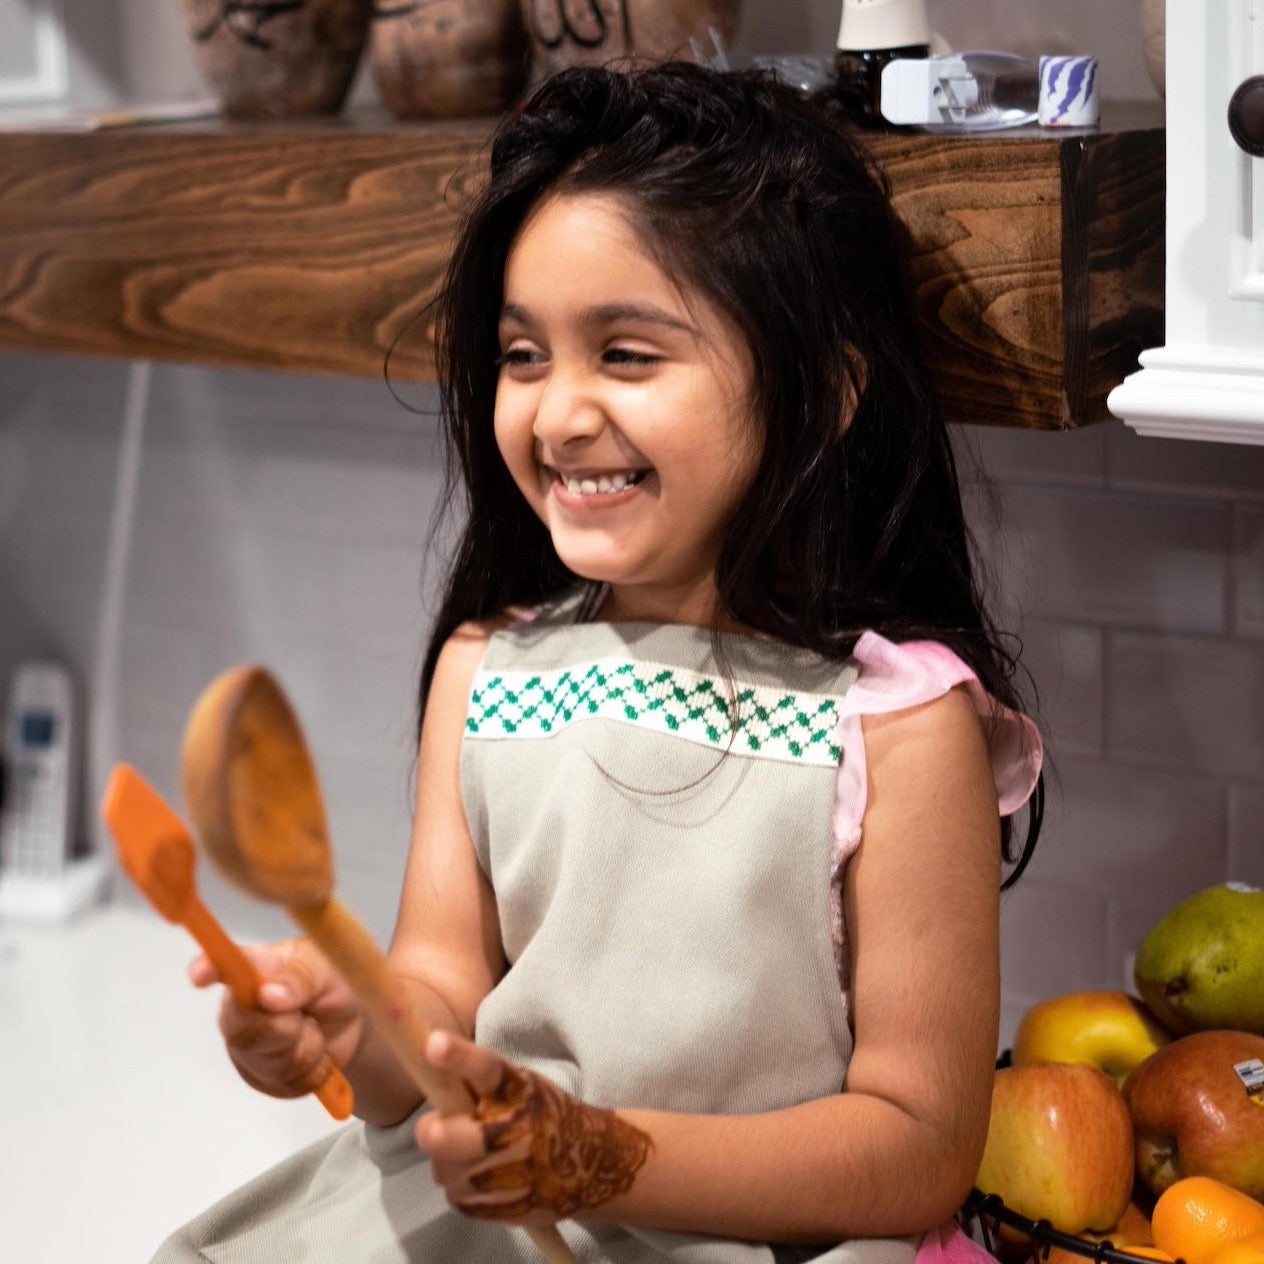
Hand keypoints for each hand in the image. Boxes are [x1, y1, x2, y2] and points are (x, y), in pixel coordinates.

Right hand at [190, 937, 363, 1099]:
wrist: (356, 1024)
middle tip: (305, 1015)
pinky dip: (311, 1068)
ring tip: (313, 1028)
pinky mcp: (261, 1075)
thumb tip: (267, 995)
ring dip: (304, 1046)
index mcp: (257, 966)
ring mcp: (248, 1042)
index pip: (223, 966)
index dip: (207, 969)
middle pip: (240, 1026)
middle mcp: (242, 1005)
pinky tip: (315, 1051)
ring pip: (266, 1059)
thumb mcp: (329, 969)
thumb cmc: (337, 983)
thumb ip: (300, 977)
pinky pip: (284, 1082)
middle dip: (282, 1027)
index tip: (200, 976)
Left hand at [414, 1031, 652, 1226]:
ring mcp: (510, 1173)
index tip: (432, 1044)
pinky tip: (485, 1177)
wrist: (593, 1165)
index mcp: (517, 1089)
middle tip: (434, 1128)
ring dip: (448, 1163)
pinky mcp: (505, 1208)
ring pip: (444, 1171)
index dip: (457, 1057)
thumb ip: (482, 1086)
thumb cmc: (546, 1115)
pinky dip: (462, 1188)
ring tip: (471, 1155)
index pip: (485, 1069)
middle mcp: (514, 1129)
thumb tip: (430, 1078)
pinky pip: (458, 1198)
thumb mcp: (523, 1087)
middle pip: (444, 1137)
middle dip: (432, 1133)